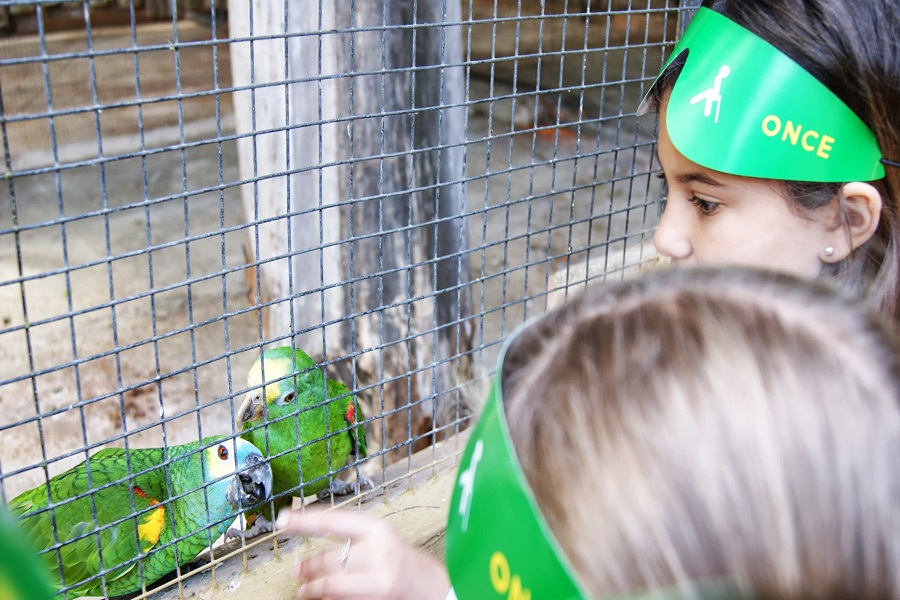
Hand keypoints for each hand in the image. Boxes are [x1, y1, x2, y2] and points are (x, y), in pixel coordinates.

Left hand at [275, 508, 450, 599]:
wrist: (426, 583)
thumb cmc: (397, 558)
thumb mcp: (377, 537)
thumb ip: (349, 536)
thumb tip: (308, 540)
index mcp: (375, 528)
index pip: (331, 520)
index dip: (304, 520)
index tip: (282, 520)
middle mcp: (376, 550)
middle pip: (328, 558)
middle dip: (307, 567)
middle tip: (296, 570)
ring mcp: (377, 575)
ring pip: (329, 582)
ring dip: (311, 587)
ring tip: (303, 588)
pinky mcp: (376, 594)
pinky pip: (340, 597)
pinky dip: (327, 597)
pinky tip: (321, 596)